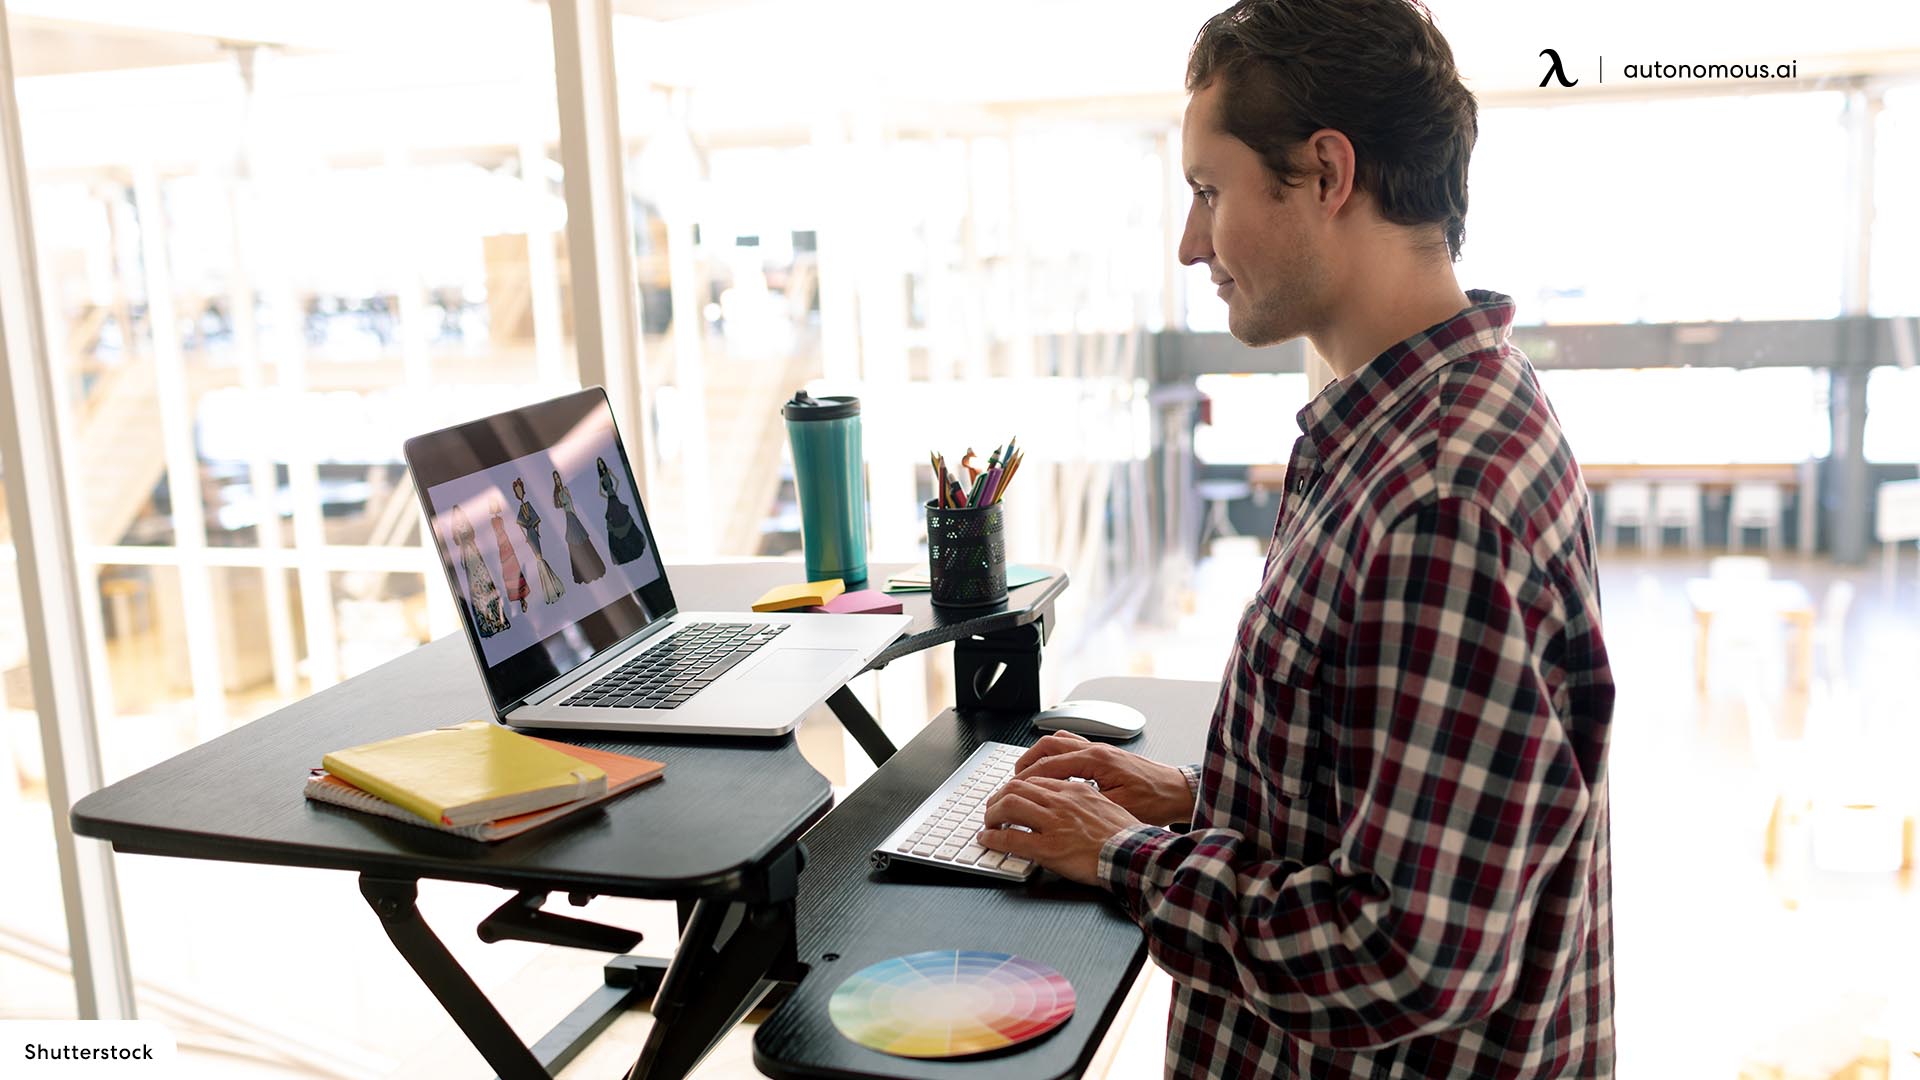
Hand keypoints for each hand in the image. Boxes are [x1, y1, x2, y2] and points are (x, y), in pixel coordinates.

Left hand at [978, 777, 1140, 885]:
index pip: (1036, 780)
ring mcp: (1054, 823)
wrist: (1135, 854)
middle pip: (1017, 787)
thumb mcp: (1107, 805)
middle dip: (998, 797)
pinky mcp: (1048, 848)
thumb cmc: (1126, 835)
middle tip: (993, 808)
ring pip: (1009, 806)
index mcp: (1075, 790)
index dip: (1017, 788)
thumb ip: (1084, 801)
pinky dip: (993, 838)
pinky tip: (988, 840)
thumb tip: (1069, 807)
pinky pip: (1011, 838)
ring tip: (988, 823)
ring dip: (991, 814)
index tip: (1011, 796)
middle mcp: (1062, 801)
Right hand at [1013, 733, 1194, 825]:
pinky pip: (1072, 746)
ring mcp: (1101, 750)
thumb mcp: (1117, 810)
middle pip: (1048, 745)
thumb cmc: (1155, 802)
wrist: (1179, 792)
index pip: (1049, 764)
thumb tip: (1057, 812)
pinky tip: (1053, 772)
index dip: (1026, 779)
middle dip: (1026, 763)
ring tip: (1026, 775)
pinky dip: (1056, 755)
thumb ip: (1085, 806)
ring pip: (1059, 742)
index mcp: (1096, 761)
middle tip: (1012, 782)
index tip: (1011, 792)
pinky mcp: (1105, 755)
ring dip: (1039, 756)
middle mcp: (1096, 749)